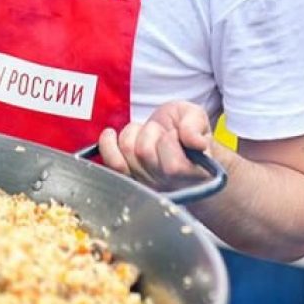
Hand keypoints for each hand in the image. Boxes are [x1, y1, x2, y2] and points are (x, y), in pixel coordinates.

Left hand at [98, 101, 212, 191]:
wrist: (175, 138)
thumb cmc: (186, 131)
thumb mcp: (196, 117)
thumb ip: (195, 124)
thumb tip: (194, 141)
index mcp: (192, 176)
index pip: (173, 166)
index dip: (171, 140)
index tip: (177, 133)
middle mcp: (167, 186)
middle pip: (145, 153)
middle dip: (152, 132)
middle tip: (163, 132)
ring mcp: (145, 184)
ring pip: (128, 151)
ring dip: (134, 133)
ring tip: (148, 134)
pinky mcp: (127, 178)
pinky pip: (111, 162)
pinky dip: (107, 144)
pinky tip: (111, 134)